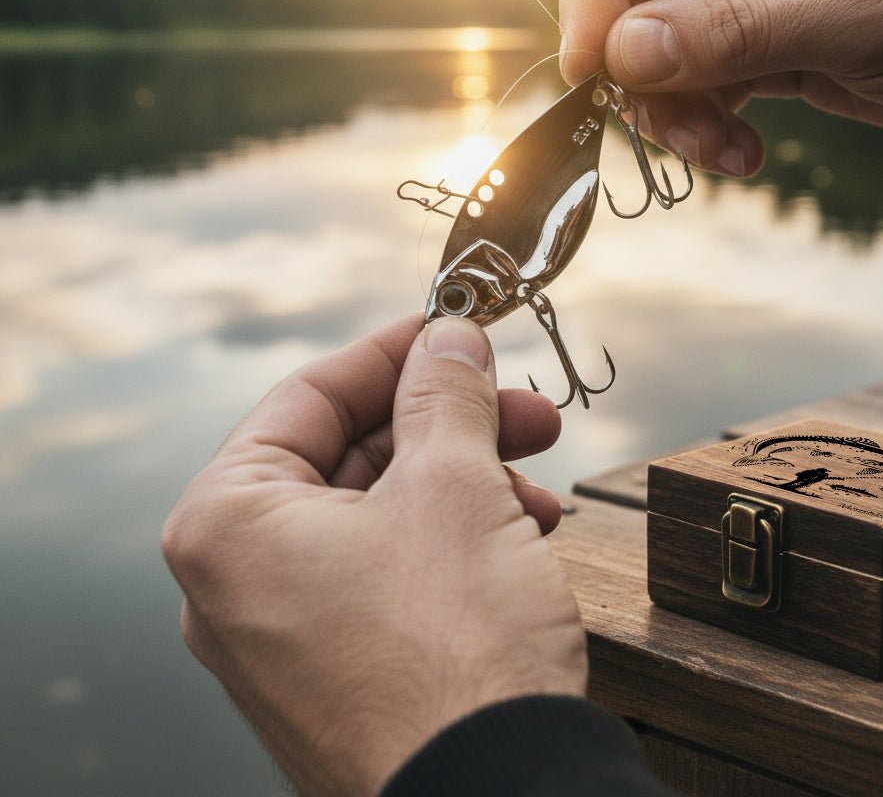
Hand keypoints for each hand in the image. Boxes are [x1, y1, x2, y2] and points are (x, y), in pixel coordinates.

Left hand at [162, 314, 586, 796]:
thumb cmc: (454, 656)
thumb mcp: (454, 486)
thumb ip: (445, 392)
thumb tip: (449, 337)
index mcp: (228, 524)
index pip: (308, 395)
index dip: (392, 351)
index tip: (452, 327)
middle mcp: (238, 584)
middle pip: (351, 456)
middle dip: (448, 424)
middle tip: (520, 405)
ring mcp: (287, 637)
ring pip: (381, 515)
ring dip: (465, 482)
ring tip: (537, 482)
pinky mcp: (340, 672)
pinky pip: (391, 574)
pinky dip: (454, 541)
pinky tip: (522, 535)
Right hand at [559, 0, 882, 176]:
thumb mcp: (856, 11)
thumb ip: (734, 29)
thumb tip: (621, 53)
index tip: (588, 67)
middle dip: (639, 65)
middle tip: (661, 126)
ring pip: (657, 44)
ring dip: (672, 109)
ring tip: (719, 152)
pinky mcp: (758, 34)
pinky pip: (694, 80)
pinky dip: (702, 123)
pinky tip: (742, 152)